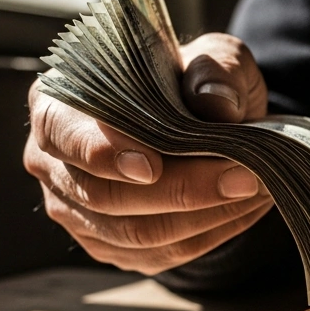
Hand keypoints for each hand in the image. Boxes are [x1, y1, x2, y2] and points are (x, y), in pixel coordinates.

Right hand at [24, 33, 274, 274]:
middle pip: (104, 195)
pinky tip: (244, 210)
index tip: (151, 166)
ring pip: (135, 234)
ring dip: (203, 216)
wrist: (203, 120)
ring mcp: (76, 209)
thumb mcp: (212, 55)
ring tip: (256, 189)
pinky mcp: (109, 244)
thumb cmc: (192, 82)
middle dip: (180, 191)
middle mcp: (53, 161)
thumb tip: (217, 106)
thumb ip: (215, 70)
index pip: (62, 133)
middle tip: (245, 177)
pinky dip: (208, 235)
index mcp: (57, 102)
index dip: (102, 153)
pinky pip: (159, 255)